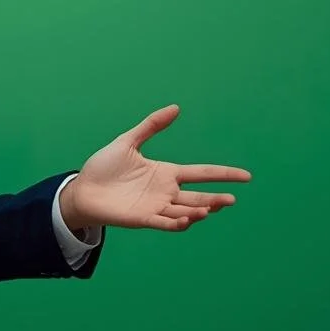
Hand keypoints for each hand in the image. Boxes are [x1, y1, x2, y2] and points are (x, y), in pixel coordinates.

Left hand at [61, 104, 249, 231]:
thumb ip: (151, 126)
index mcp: (166, 173)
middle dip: (216, 199)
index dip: (224, 174)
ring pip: (186, 211)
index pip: (202, 173)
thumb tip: (176, 107)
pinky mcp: (143, 218)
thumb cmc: (104, 167)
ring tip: (209, 208)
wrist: (83, 189)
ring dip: (199, 211)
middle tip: (231, 199)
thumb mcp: (128, 142)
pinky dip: (177, 223)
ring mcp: (156, 206)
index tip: (246, 176)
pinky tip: (187, 219)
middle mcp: (166, 191)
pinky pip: (165, 223)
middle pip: (199, 196)